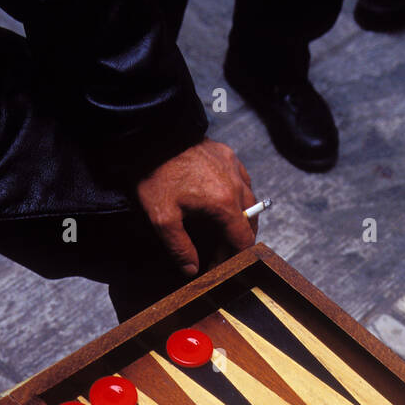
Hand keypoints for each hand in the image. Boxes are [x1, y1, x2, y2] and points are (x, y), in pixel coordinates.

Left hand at [136, 140, 256, 275]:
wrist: (154, 134)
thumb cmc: (156, 174)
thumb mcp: (163, 219)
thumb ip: (180, 248)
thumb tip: (192, 270)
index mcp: (224, 203)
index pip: (243, 241)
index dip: (233, 260)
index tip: (217, 266)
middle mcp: (236, 184)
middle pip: (251, 223)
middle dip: (237, 242)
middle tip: (219, 253)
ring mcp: (234, 167)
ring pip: (250, 202)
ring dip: (240, 220)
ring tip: (222, 231)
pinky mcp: (227, 155)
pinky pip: (243, 180)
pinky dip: (238, 196)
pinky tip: (224, 203)